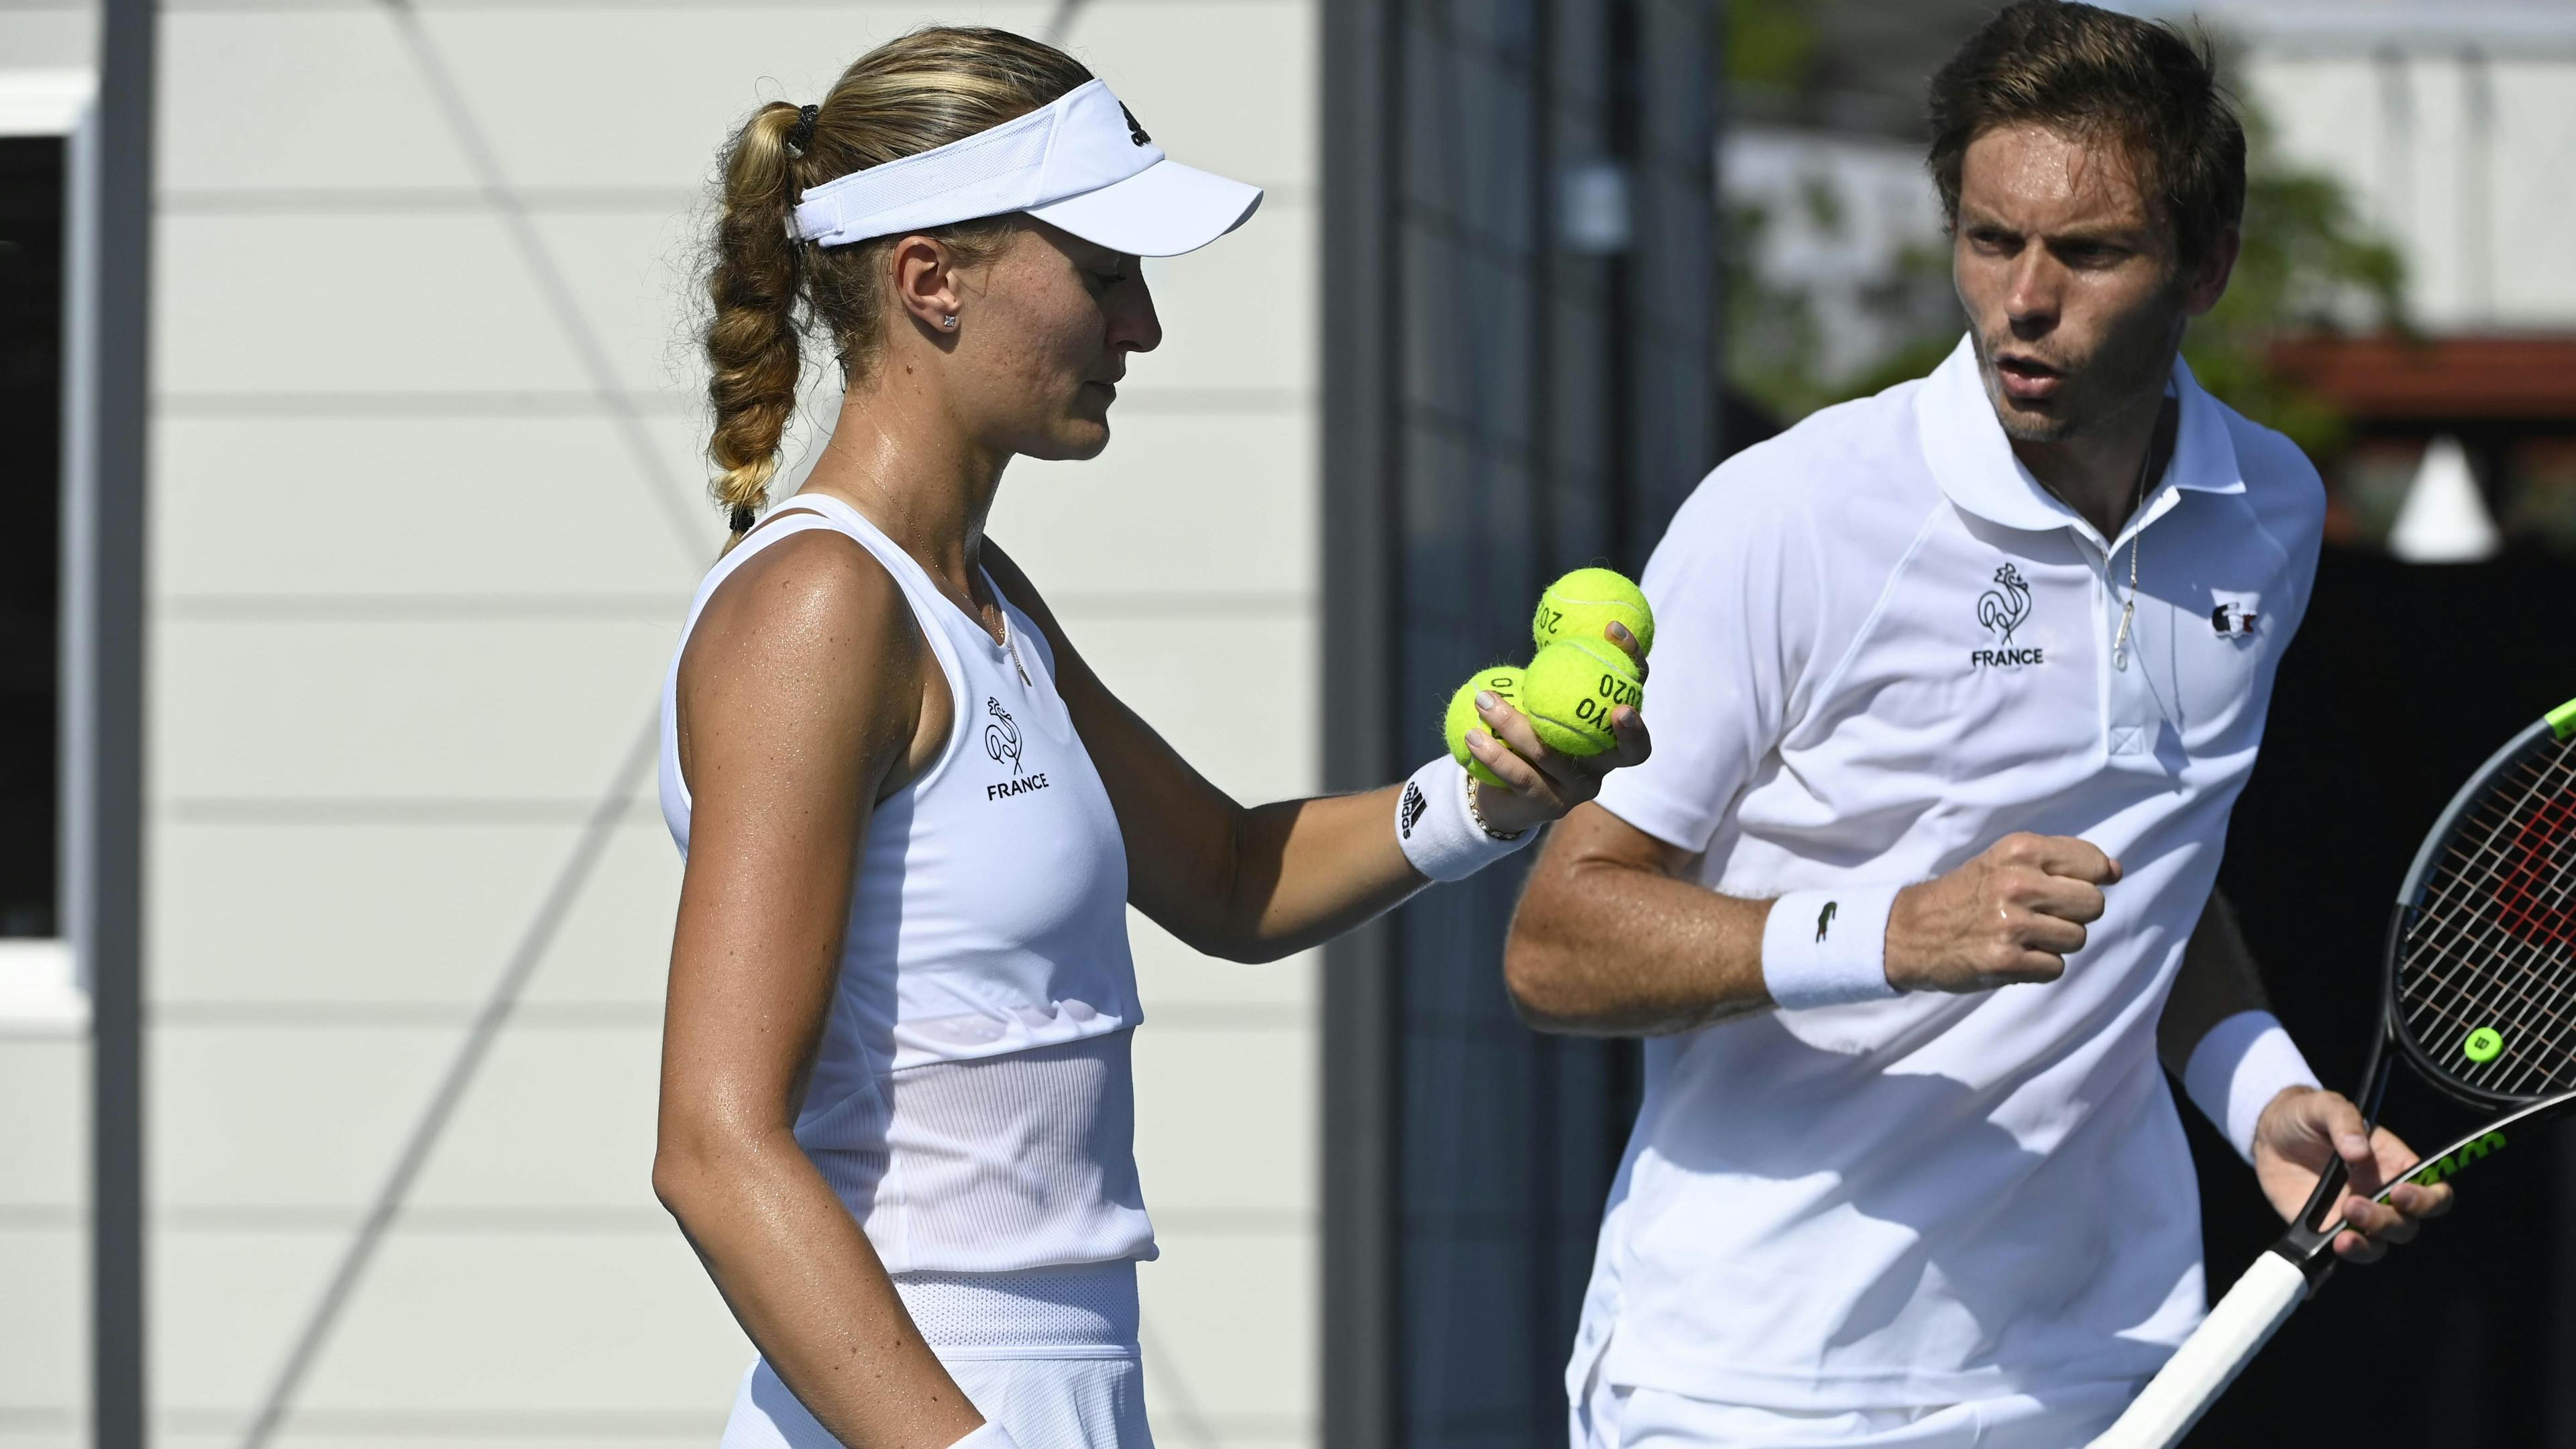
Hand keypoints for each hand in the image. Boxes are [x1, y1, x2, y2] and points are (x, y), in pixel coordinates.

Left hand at [1462, 622, 1652, 835]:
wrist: (1501, 791)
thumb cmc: (1526, 731)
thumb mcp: (1540, 697)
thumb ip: (1552, 669)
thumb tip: (1547, 617)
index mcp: (1611, 730)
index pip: (1636, 691)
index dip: (1635, 662)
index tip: (1613, 629)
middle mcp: (1604, 763)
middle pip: (1623, 746)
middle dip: (1629, 727)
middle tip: (1617, 707)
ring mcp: (1580, 789)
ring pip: (1552, 755)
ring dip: (1513, 724)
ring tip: (1483, 699)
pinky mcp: (1550, 806)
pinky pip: (1521, 776)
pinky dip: (1494, 754)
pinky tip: (1472, 735)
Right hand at [1883, 833, 2120, 992]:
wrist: (1909, 930)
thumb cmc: (1965, 894)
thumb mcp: (2005, 860)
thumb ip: (2059, 861)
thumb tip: (2115, 871)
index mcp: (2020, 850)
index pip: (2093, 864)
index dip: (2089, 880)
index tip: (2065, 888)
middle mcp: (2018, 883)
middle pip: (2093, 904)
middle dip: (2074, 914)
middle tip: (2041, 915)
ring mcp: (2012, 923)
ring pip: (2077, 938)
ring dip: (2055, 942)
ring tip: (2023, 935)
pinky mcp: (2006, 960)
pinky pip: (2055, 967)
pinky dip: (2038, 966)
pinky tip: (2013, 954)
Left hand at [2252, 1086, 2451, 1261]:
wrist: (2270, 1135)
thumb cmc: (2308, 1116)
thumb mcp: (2325, 1106)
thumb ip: (2344, 1120)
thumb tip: (2358, 1150)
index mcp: (2394, 1165)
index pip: (2434, 1191)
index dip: (2428, 1199)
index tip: (2401, 1193)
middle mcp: (2383, 1195)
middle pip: (2408, 1224)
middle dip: (2388, 1221)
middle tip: (2355, 1205)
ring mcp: (2358, 1217)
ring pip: (2382, 1244)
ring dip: (2368, 1244)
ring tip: (2342, 1235)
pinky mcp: (2329, 1231)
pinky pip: (2346, 1253)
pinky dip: (2344, 1257)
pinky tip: (2332, 1251)